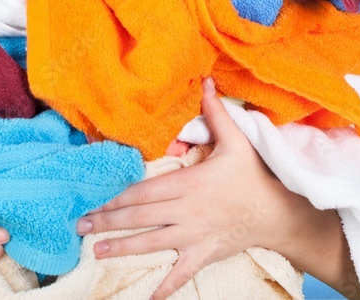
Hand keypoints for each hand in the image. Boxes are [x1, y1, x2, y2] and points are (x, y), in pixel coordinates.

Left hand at [75, 77, 356, 299]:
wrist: (279, 213)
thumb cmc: (253, 176)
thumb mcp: (236, 141)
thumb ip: (216, 113)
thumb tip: (207, 81)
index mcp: (189, 183)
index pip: (144, 191)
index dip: (117, 196)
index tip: (94, 198)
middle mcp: (186, 211)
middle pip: (140, 217)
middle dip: (107, 221)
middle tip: (80, 225)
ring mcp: (194, 236)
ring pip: (152, 243)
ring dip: (121, 247)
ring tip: (95, 250)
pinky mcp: (204, 254)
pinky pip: (181, 273)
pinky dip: (165, 286)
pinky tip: (148, 297)